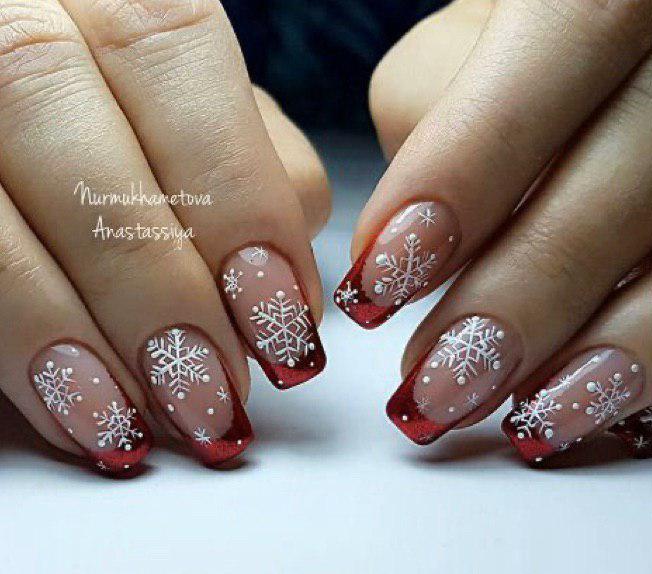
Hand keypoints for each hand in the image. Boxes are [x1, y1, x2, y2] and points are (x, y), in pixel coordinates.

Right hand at [0, 0, 329, 473]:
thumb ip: (249, 175)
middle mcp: (15, 26)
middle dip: (165, 292)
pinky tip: (80, 405)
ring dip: (89, 337)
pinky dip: (24, 346)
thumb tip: (291, 296)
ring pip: (0, 221)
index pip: (180, 61)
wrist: (23, 119)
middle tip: (219, 391)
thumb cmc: (126, 123)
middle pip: (88, 155)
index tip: (286, 319)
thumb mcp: (194, 120)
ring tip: (156, 420)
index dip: (239, 200)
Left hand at [336, 0, 651, 462]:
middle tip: (439, 381)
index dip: (472, 164)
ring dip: (623, 345)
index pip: (574, 32)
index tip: (380, 279)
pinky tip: (604, 397)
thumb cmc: (548, 54)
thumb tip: (410, 235)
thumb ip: (444, 109)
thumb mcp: (483, 34)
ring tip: (527, 419)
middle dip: (533, 284)